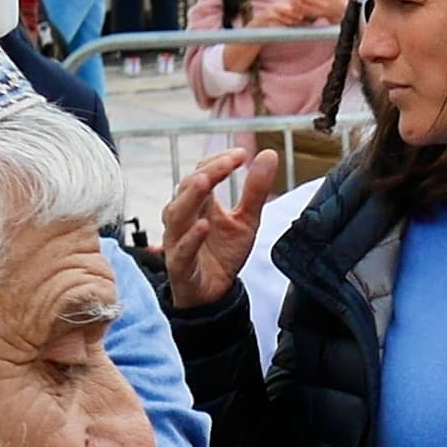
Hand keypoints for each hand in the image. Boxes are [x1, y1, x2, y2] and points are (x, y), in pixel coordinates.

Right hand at [161, 145, 284, 310]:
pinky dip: (191, 237)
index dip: (219, 161)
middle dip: (207, 173)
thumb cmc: (223, 252)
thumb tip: (269, 154)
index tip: (242, 154)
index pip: (202, 172)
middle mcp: (183, 217)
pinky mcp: (180, 265)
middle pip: (187, 188)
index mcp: (198, 203)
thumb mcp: (247, 220)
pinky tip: (204, 226)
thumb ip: (255, 190)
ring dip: (191, 197)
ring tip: (207, 181)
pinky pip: (181, 249)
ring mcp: (178, 240)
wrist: (214, 293)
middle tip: (227, 162)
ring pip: (177, 214)